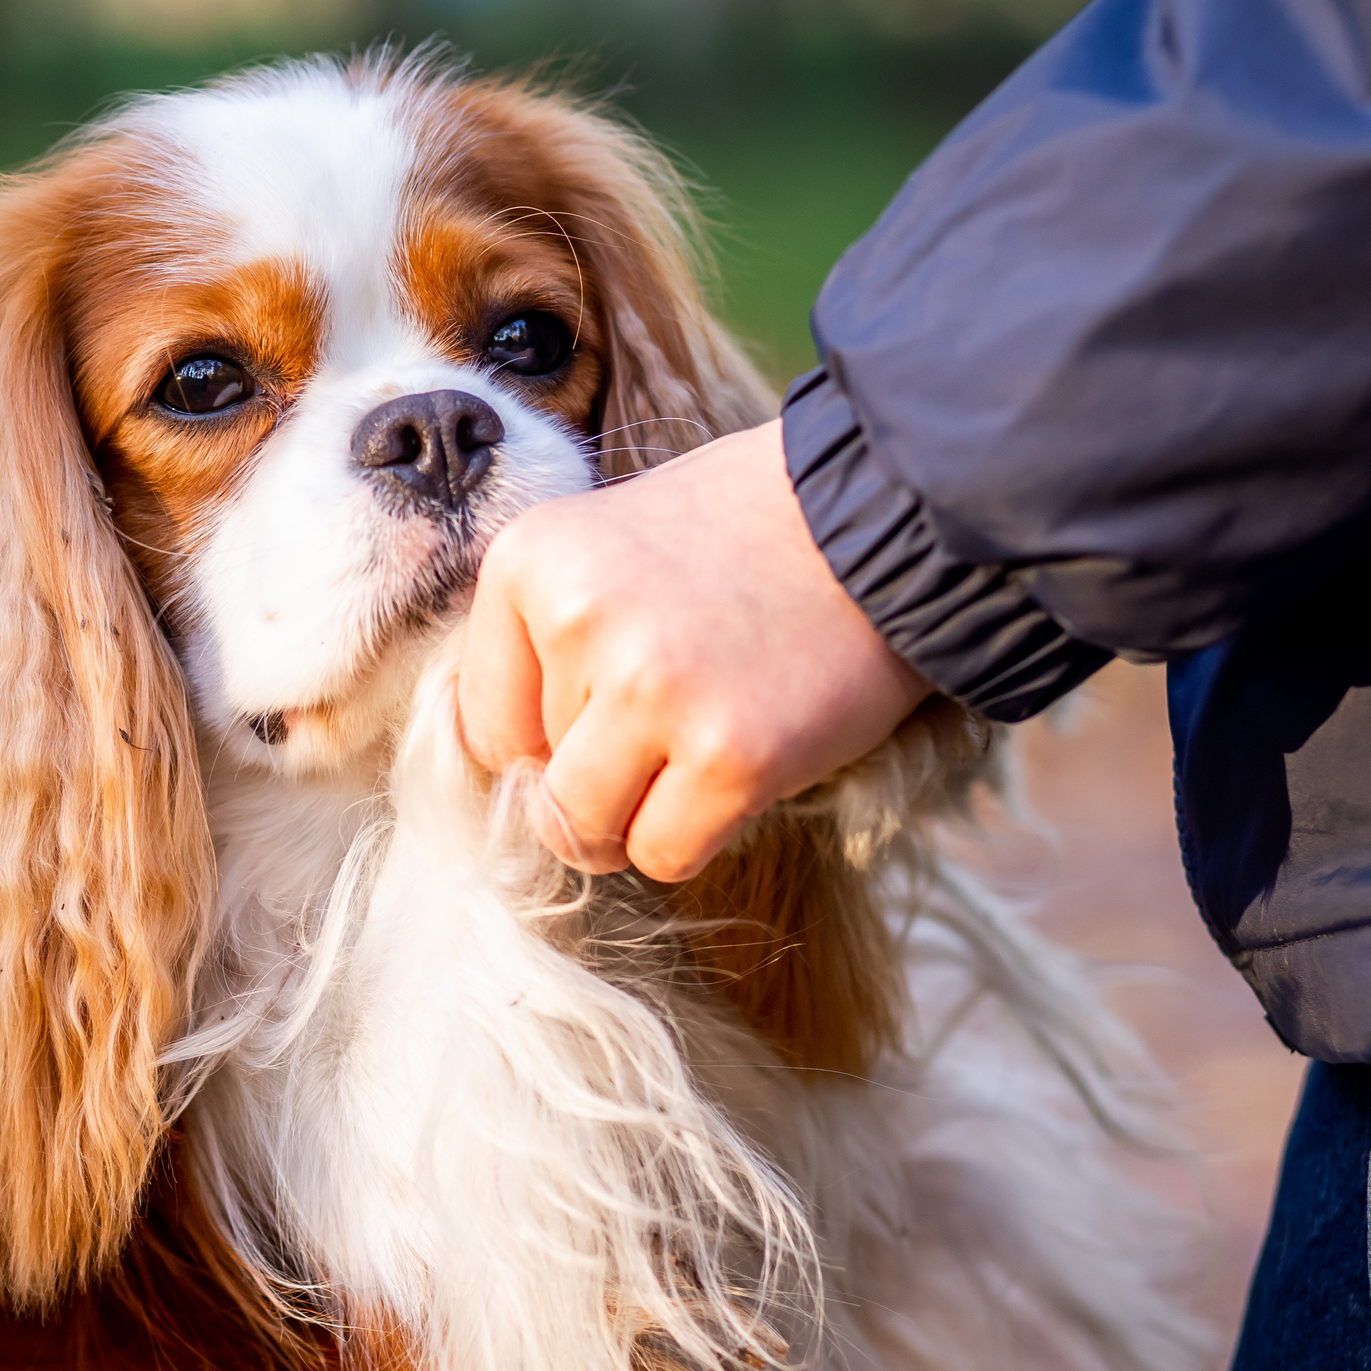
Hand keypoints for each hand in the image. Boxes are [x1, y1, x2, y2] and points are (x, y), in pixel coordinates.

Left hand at [458, 420, 932, 880]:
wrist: (887, 516)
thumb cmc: (741, 532)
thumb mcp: (608, 543)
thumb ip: (542, 640)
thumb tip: (497, 771)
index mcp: (531, 562)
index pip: (483, 722)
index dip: (541, 742)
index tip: (603, 714)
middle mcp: (577, 624)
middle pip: (537, 781)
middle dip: (599, 774)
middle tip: (675, 718)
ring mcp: (652, 692)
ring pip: (586, 831)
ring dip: (634, 820)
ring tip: (694, 754)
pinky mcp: (729, 755)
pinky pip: (663, 854)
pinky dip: (694, 838)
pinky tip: (740, 769)